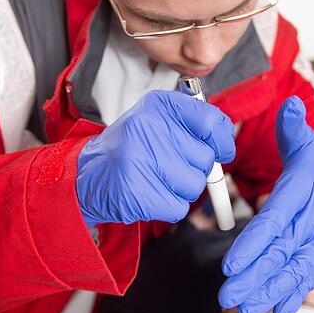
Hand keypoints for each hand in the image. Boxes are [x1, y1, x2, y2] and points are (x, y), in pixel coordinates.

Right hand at [76, 90, 234, 224]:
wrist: (87, 175)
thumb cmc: (133, 148)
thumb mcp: (159, 121)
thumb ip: (194, 126)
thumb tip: (226, 146)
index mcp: (160, 105)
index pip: (212, 122)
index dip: (222, 141)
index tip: (220, 150)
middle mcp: (149, 127)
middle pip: (205, 159)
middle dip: (195, 168)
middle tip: (169, 165)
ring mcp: (141, 160)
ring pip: (195, 185)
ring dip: (182, 189)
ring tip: (156, 178)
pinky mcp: (137, 192)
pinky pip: (179, 207)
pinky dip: (169, 206)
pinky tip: (150, 193)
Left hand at [218, 96, 313, 312]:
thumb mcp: (305, 141)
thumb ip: (292, 127)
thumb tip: (290, 104)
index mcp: (301, 193)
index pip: (275, 221)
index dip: (254, 243)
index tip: (231, 263)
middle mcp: (313, 219)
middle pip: (281, 252)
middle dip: (254, 277)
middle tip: (228, 296)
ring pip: (294, 270)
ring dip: (270, 291)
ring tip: (246, 308)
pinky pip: (310, 276)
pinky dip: (296, 295)